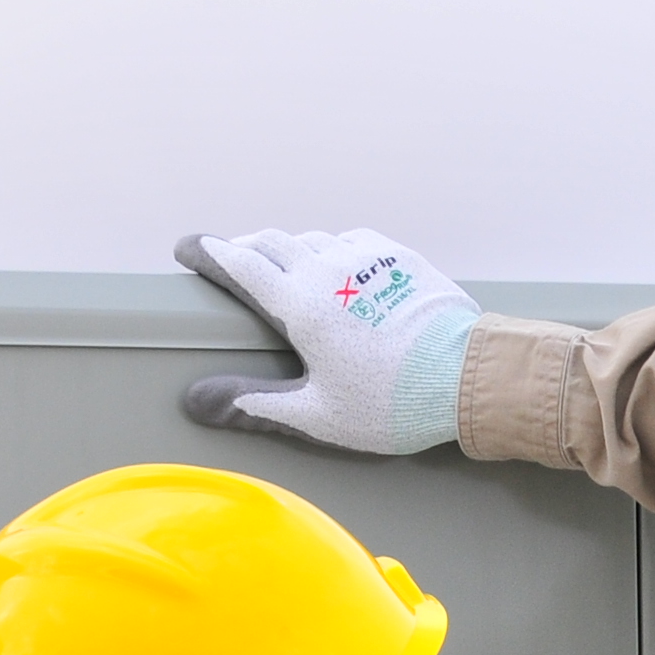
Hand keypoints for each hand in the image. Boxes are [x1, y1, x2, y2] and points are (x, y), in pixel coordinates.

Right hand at [176, 227, 478, 455]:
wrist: (468, 377)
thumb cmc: (392, 405)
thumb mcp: (317, 415)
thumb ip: (254, 403)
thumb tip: (194, 401)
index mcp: (300, 304)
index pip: (239, 263)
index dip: (208, 252)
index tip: (186, 249)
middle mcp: (327, 269)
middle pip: (270, 241)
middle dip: (243, 248)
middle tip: (230, 260)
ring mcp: (365, 257)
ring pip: (311, 240)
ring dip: (288, 248)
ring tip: (282, 267)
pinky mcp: (398, 257)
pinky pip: (351, 241)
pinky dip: (331, 250)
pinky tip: (335, 266)